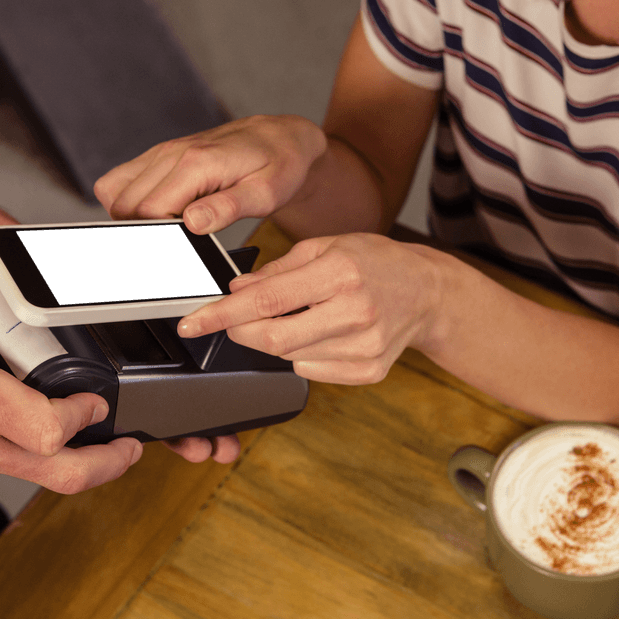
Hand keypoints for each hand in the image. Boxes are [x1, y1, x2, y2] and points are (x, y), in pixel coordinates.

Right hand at [93, 115, 326, 232]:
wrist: (281, 137)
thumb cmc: (279, 165)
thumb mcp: (266, 194)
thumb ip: (228, 208)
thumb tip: (192, 224)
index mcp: (198, 163)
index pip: (149, 211)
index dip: (158, 238)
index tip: (176, 253)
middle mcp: (173, 153)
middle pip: (126, 205)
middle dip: (142, 232)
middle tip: (173, 246)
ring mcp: (163, 152)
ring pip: (114, 192)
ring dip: (130, 217)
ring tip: (165, 231)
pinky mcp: (159, 155)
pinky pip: (120, 179)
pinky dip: (127, 201)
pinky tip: (156, 214)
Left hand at [176, 234, 444, 383]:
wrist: (427, 292)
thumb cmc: (374, 261)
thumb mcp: (325, 247)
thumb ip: (277, 270)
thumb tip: (235, 291)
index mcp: (341, 272)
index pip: (265, 301)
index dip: (221, 314)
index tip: (191, 322)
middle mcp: (355, 312)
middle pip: (273, 340)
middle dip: (240, 332)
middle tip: (231, 321)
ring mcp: (365, 347)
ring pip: (290, 357)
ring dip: (276, 340)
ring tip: (301, 315)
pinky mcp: (370, 371)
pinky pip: (312, 371)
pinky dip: (303, 354)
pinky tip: (323, 333)